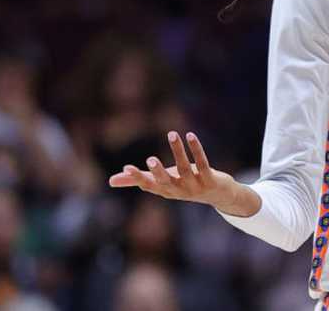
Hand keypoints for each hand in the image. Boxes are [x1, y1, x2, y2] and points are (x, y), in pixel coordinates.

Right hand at [108, 131, 248, 213]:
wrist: (218, 195)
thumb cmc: (184, 184)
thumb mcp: (162, 182)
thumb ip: (138, 180)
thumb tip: (110, 181)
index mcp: (165, 190)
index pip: (150, 186)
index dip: (139, 178)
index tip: (127, 167)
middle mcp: (179, 190)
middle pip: (167, 182)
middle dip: (158, 171)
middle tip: (150, 159)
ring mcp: (195, 186)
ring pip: (186, 168)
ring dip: (179, 151)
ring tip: (172, 134)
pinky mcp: (210, 180)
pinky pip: (203, 164)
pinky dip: (196, 149)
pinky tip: (190, 135)